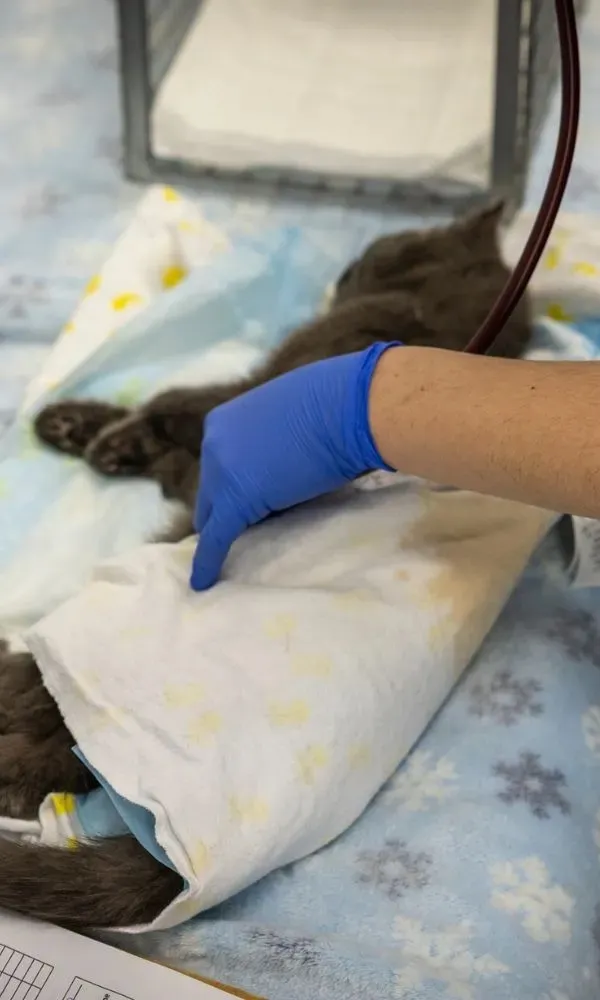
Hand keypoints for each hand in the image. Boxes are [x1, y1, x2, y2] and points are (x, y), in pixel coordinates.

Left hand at [190, 342, 396, 588]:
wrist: (348, 409)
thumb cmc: (334, 406)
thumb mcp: (288, 420)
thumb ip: (269, 443)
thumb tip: (272, 470)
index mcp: (223, 422)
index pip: (220, 466)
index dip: (233, 488)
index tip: (247, 505)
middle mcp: (213, 443)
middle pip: (212, 492)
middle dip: (226, 511)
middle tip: (245, 531)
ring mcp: (222, 471)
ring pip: (215, 515)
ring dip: (228, 530)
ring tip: (233, 554)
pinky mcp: (236, 502)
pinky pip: (217, 538)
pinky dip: (207, 561)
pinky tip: (203, 582)